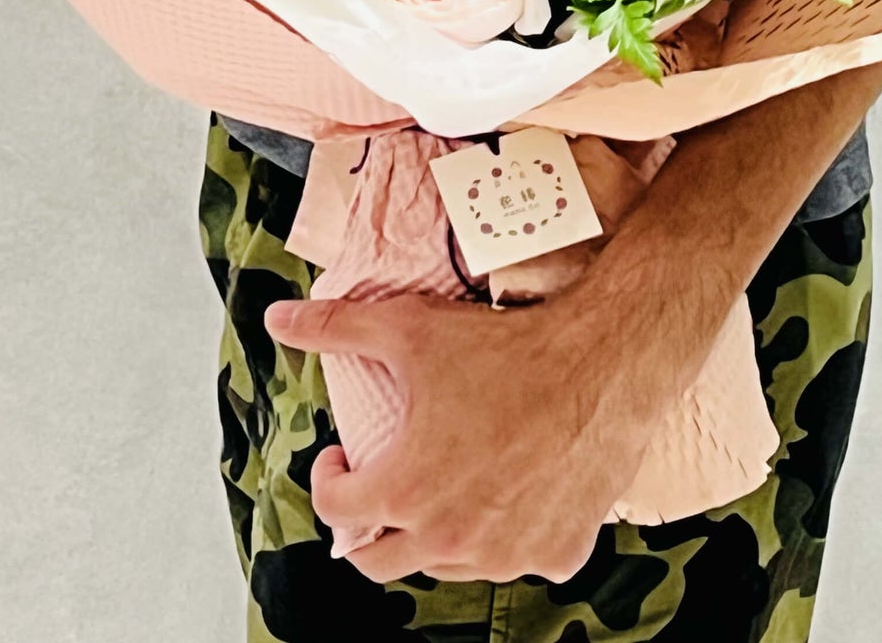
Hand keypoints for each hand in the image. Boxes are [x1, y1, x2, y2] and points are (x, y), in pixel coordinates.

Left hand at [265, 288, 665, 584]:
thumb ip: (337, 328)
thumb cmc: (506, 347)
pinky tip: (511, 489)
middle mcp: (451, 538)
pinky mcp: (558, 554)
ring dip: (436, 531)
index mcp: (406, 491)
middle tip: (384, 484)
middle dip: (370, 524)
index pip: (337, 512)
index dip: (330, 478)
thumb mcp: (409, 328)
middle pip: (381, 561)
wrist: (603, 361)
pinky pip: (518, 558)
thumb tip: (279, 320)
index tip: (345, 455)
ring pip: (450, 563)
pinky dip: (507, 535)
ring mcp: (508, 555)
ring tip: (446, 480)